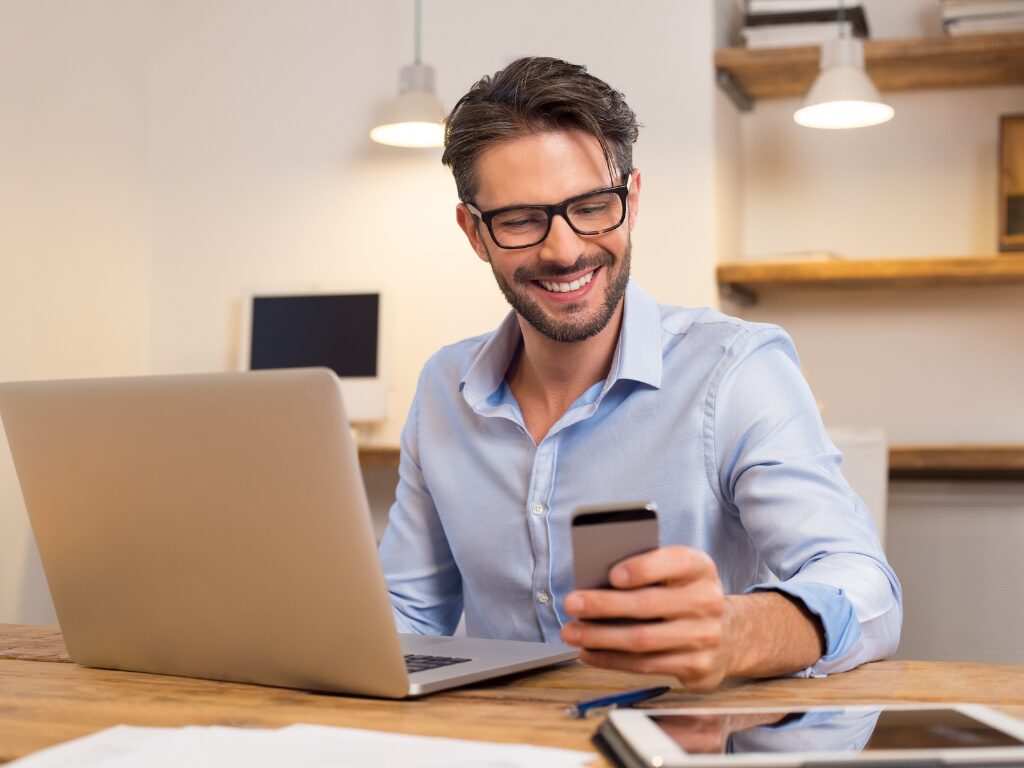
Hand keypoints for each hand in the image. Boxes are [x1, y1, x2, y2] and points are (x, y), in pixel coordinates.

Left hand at [560, 545, 732, 691]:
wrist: (731, 634)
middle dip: (604, 605)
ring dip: (600, 638)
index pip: (674, 562)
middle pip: (649, 605)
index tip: (612, 575)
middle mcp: (707, 601)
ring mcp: (705, 637)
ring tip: (571, 632)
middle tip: (572, 603)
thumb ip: (645, 571)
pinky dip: (611, 659)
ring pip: (643, 640)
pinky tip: (589, 652)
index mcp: (700, 568)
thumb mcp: (675, 574)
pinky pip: (645, 665)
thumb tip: (594, 581)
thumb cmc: (685, 595)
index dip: (642, 568)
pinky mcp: (697, 667)